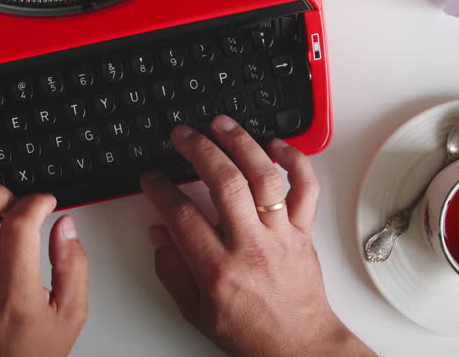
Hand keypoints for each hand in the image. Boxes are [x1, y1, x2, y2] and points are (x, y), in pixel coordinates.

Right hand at [141, 115, 373, 356]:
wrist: (299, 345)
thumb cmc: (250, 331)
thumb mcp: (196, 311)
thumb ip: (172, 270)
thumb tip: (158, 232)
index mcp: (219, 269)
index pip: (183, 216)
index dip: (161, 190)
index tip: (152, 178)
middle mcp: (251, 247)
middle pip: (226, 183)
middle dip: (199, 150)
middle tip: (182, 135)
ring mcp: (281, 235)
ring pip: (264, 177)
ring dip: (242, 143)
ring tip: (221, 123)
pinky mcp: (303, 231)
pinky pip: (306, 188)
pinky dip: (295, 160)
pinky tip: (276, 144)